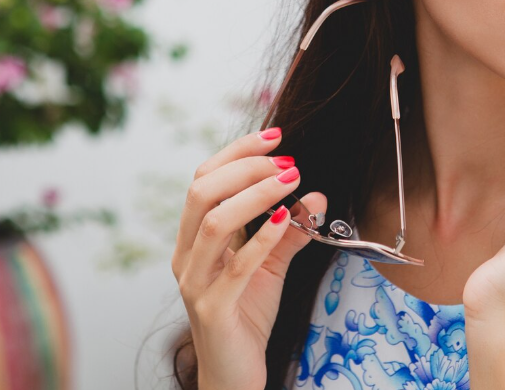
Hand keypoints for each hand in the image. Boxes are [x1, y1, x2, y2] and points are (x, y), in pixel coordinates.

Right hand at [170, 128, 326, 389]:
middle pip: (202, 191)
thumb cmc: (246, 316)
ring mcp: (194, 282)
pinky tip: (288, 220)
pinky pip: (234, 266)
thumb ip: (290, 232)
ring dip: (255, 195)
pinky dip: (262, 238)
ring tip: (291, 182)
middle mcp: (186, 255)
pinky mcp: (212, 309)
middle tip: (287, 164)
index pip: (203, 178)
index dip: (237, 152)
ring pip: (213, 222)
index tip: (276, 138)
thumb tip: (318, 196)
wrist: (234, 374)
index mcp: (193, 238)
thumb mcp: (271, 266)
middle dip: (246, 168)